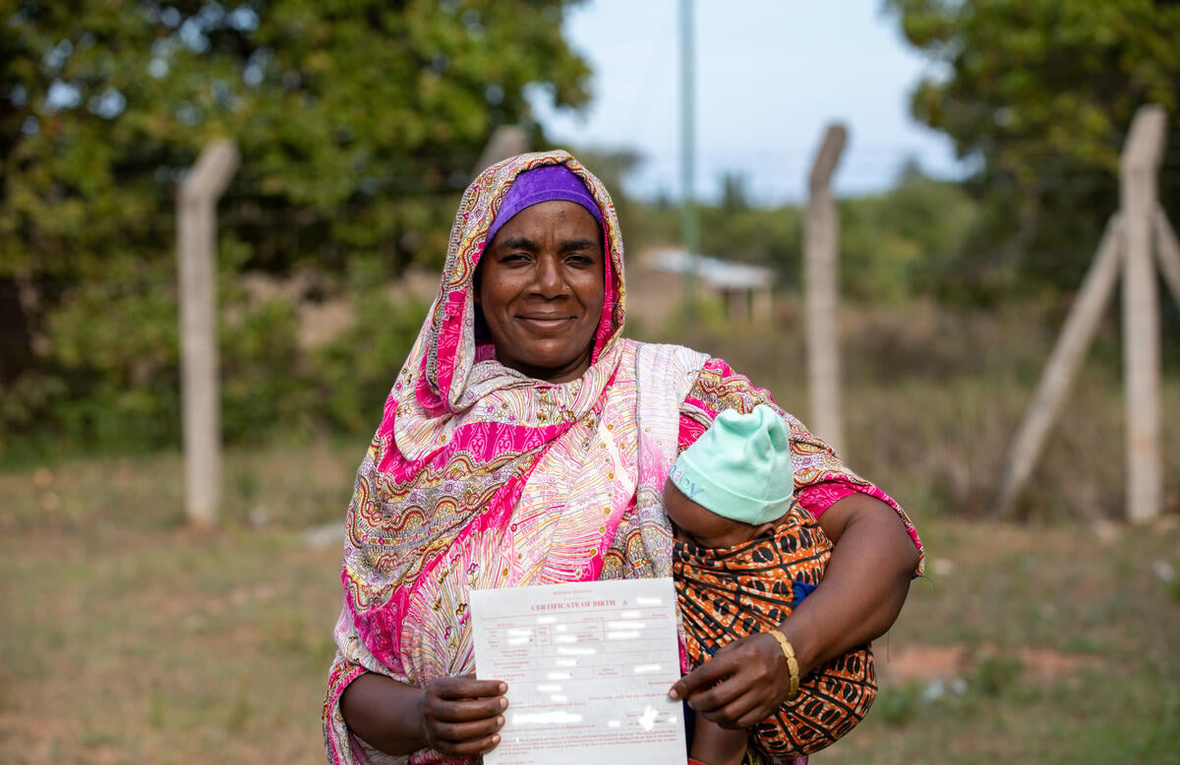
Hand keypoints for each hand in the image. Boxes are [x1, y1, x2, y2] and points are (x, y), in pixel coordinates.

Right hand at [418, 675, 508, 756]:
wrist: (425, 716)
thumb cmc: (450, 696)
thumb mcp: (456, 684)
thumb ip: (474, 682)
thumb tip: (499, 685)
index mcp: (436, 689)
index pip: (460, 688)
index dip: (483, 688)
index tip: (503, 687)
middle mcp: (431, 710)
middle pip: (458, 711)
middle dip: (484, 708)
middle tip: (504, 704)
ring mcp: (433, 730)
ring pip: (458, 732)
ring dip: (483, 726)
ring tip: (501, 720)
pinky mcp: (440, 747)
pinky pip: (460, 749)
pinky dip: (480, 745)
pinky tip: (496, 738)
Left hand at [669, 632, 790, 728]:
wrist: (790, 655)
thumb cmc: (758, 647)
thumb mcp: (737, 645)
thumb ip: (716, 662)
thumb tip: (694, 681)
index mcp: (742, 657)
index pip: (707, 673)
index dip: (687, 684)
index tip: (674, 692)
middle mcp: (753, 676)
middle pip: (716, 698)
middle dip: (697, 703)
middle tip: (691, 701)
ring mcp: (762, 694)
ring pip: (728, 714)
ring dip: (710, 715)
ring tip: (704, 709)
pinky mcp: (768, 708)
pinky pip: (742, 723)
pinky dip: (726, 722)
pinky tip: (720, 716)